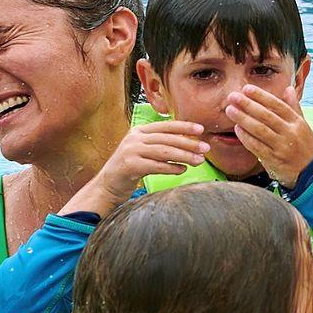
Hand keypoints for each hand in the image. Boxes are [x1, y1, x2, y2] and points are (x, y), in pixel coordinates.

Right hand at [69, 122, 208, 214]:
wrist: (107, 186)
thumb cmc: (129, 170)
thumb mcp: (143, 152)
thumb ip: (159, 145)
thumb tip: (187, 144)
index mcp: (139, 131)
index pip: (165, 126)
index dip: (183, 126)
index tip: (200, 129)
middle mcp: (134, 138)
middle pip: (167, 139)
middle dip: (188, 143)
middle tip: (205, 148)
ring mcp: (131, 151)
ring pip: (163, 151)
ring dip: (184, 156)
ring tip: (199, 160)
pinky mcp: (130, 166)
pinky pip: (156, 166)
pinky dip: (171, 168)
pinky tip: (182, 170)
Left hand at [228, 84, 312, 187]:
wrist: (311, 173)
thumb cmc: (304, 146)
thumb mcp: (303, 125)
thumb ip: (294, 107)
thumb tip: (288, 88)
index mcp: (297, 122)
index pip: (278, 105)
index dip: (261, 96)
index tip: (247, 88)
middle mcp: (290, 133)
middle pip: (267, 116)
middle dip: (248, 105)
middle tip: (233, 97)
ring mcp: (282, 147)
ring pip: (260, 130)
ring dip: (243, 119)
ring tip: (230, 110)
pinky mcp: (274, 160)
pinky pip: (257, 147)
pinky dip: (246, 137)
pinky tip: (237, 129)